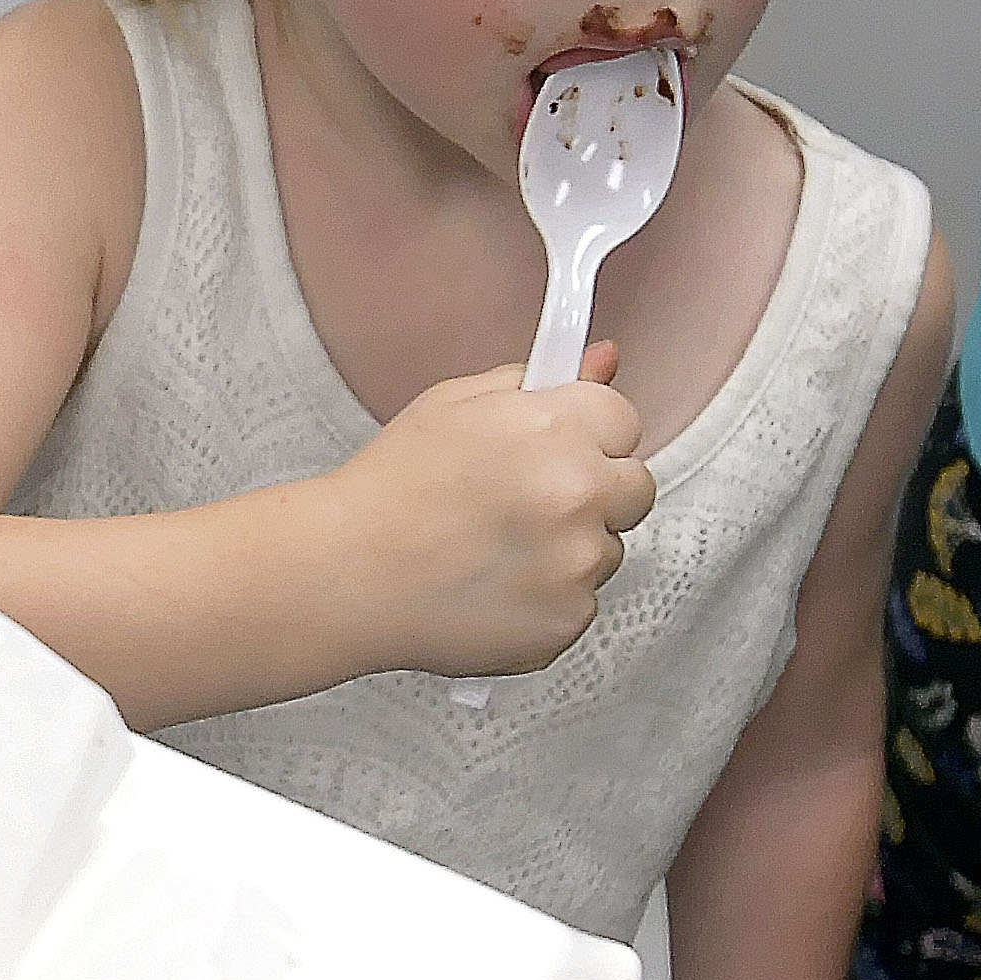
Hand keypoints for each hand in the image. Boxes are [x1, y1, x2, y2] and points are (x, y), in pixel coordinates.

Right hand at [335, 342, 655, 678]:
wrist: (345, 574)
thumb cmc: (388, 491)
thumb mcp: (451, 405)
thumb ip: (534, 380)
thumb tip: (601, 359)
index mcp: (553, 429)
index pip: (625, 419)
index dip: (588, 435)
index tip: (559, 448)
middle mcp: (576, 492)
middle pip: (635, 488)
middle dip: (594, 491)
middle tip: (526, 502)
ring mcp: (576, 562)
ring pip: (606, 550)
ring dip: (568, 549)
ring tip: (493, 549)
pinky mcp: (566, 620)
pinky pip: (580, 603)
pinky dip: (545, 599)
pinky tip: (492, 585)